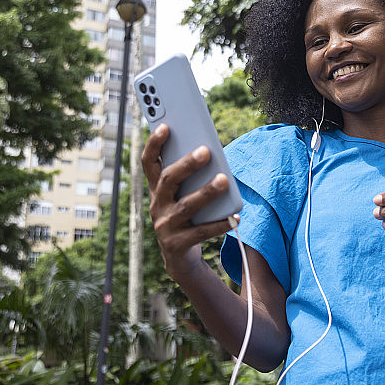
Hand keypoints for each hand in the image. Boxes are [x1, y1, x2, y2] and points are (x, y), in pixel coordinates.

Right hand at [142, 123, 237, 280]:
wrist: (181, 258)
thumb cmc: (188, 217)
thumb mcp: (184, 195)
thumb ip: (191, 176)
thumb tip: (211, 153)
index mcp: (157, 189)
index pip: (149, 163)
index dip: (154, 144)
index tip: (166, 126)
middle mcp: (157, 206)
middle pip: (168, 180)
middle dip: (187, 164)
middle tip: (206, 151)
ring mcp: (165, 226)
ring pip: (186, 205)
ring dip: (206, 192)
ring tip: (224, 180)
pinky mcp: (177, 245)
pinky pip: (200, 232)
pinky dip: (219, 224)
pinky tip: (235, 217)